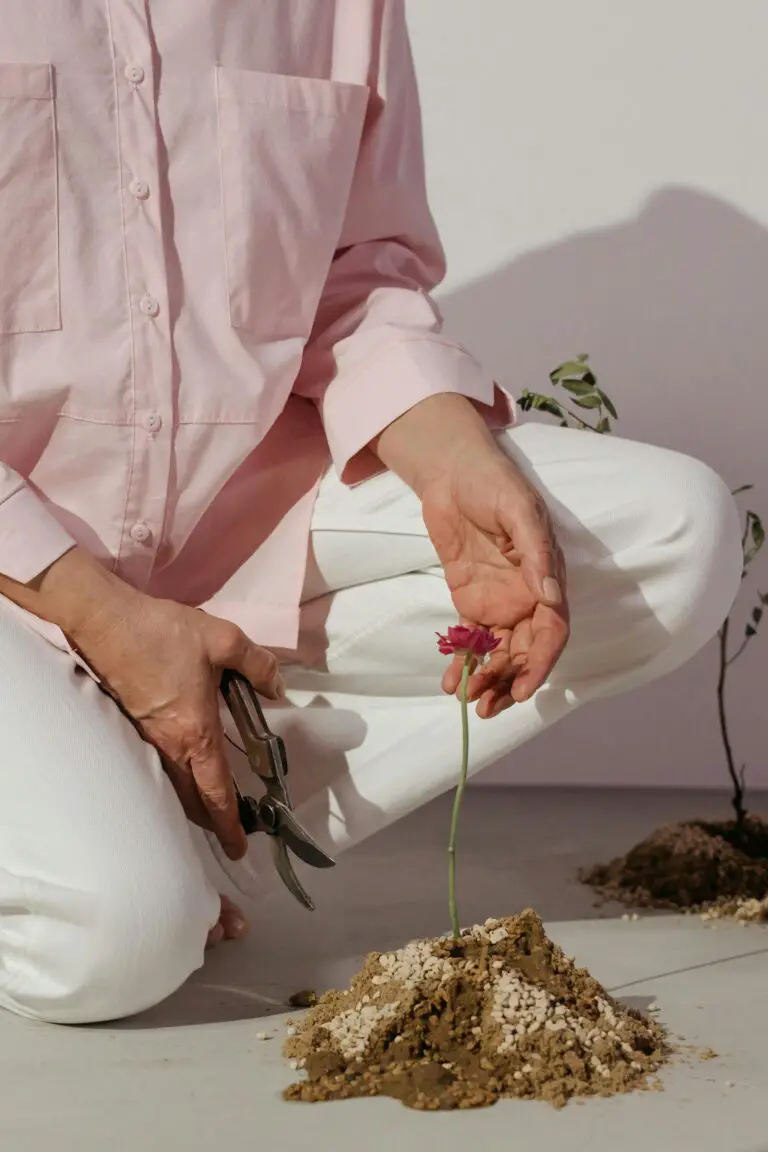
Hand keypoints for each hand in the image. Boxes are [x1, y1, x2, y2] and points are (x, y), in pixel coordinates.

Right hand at [1, 549, 282, 858]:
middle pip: (190, 800)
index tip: (239, 850)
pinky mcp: (132, 725)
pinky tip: (181, 771)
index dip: (229, 824)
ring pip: (171, 786)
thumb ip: (258, 665)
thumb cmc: (164, 633)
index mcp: (196, 733)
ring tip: (210, 808)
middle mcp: (170, 746)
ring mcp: (146, 739)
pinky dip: (173, 782)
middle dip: (211, 823)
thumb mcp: (225, 640)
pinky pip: (156, 768)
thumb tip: (277, 687)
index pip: (216, 792)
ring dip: (191, 804)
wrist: (105, 621)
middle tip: (230, 833)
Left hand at [373, 393, 569, 717]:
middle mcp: (527, 597)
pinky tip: (450, 684)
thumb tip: (550, 596)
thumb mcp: (518, 510)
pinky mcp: (470, 601)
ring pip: (500, 652)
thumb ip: (535, 552)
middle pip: (525, 651)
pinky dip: (463, 664)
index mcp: (546, 578)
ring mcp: (499, 601)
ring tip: (469, 701)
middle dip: (510, 681)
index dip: (540, 663)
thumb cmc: (493, 484)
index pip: (551, 631)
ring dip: (488, 680)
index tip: (523, 688)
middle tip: (488, 705)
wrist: (452, 473)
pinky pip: (470, 641)